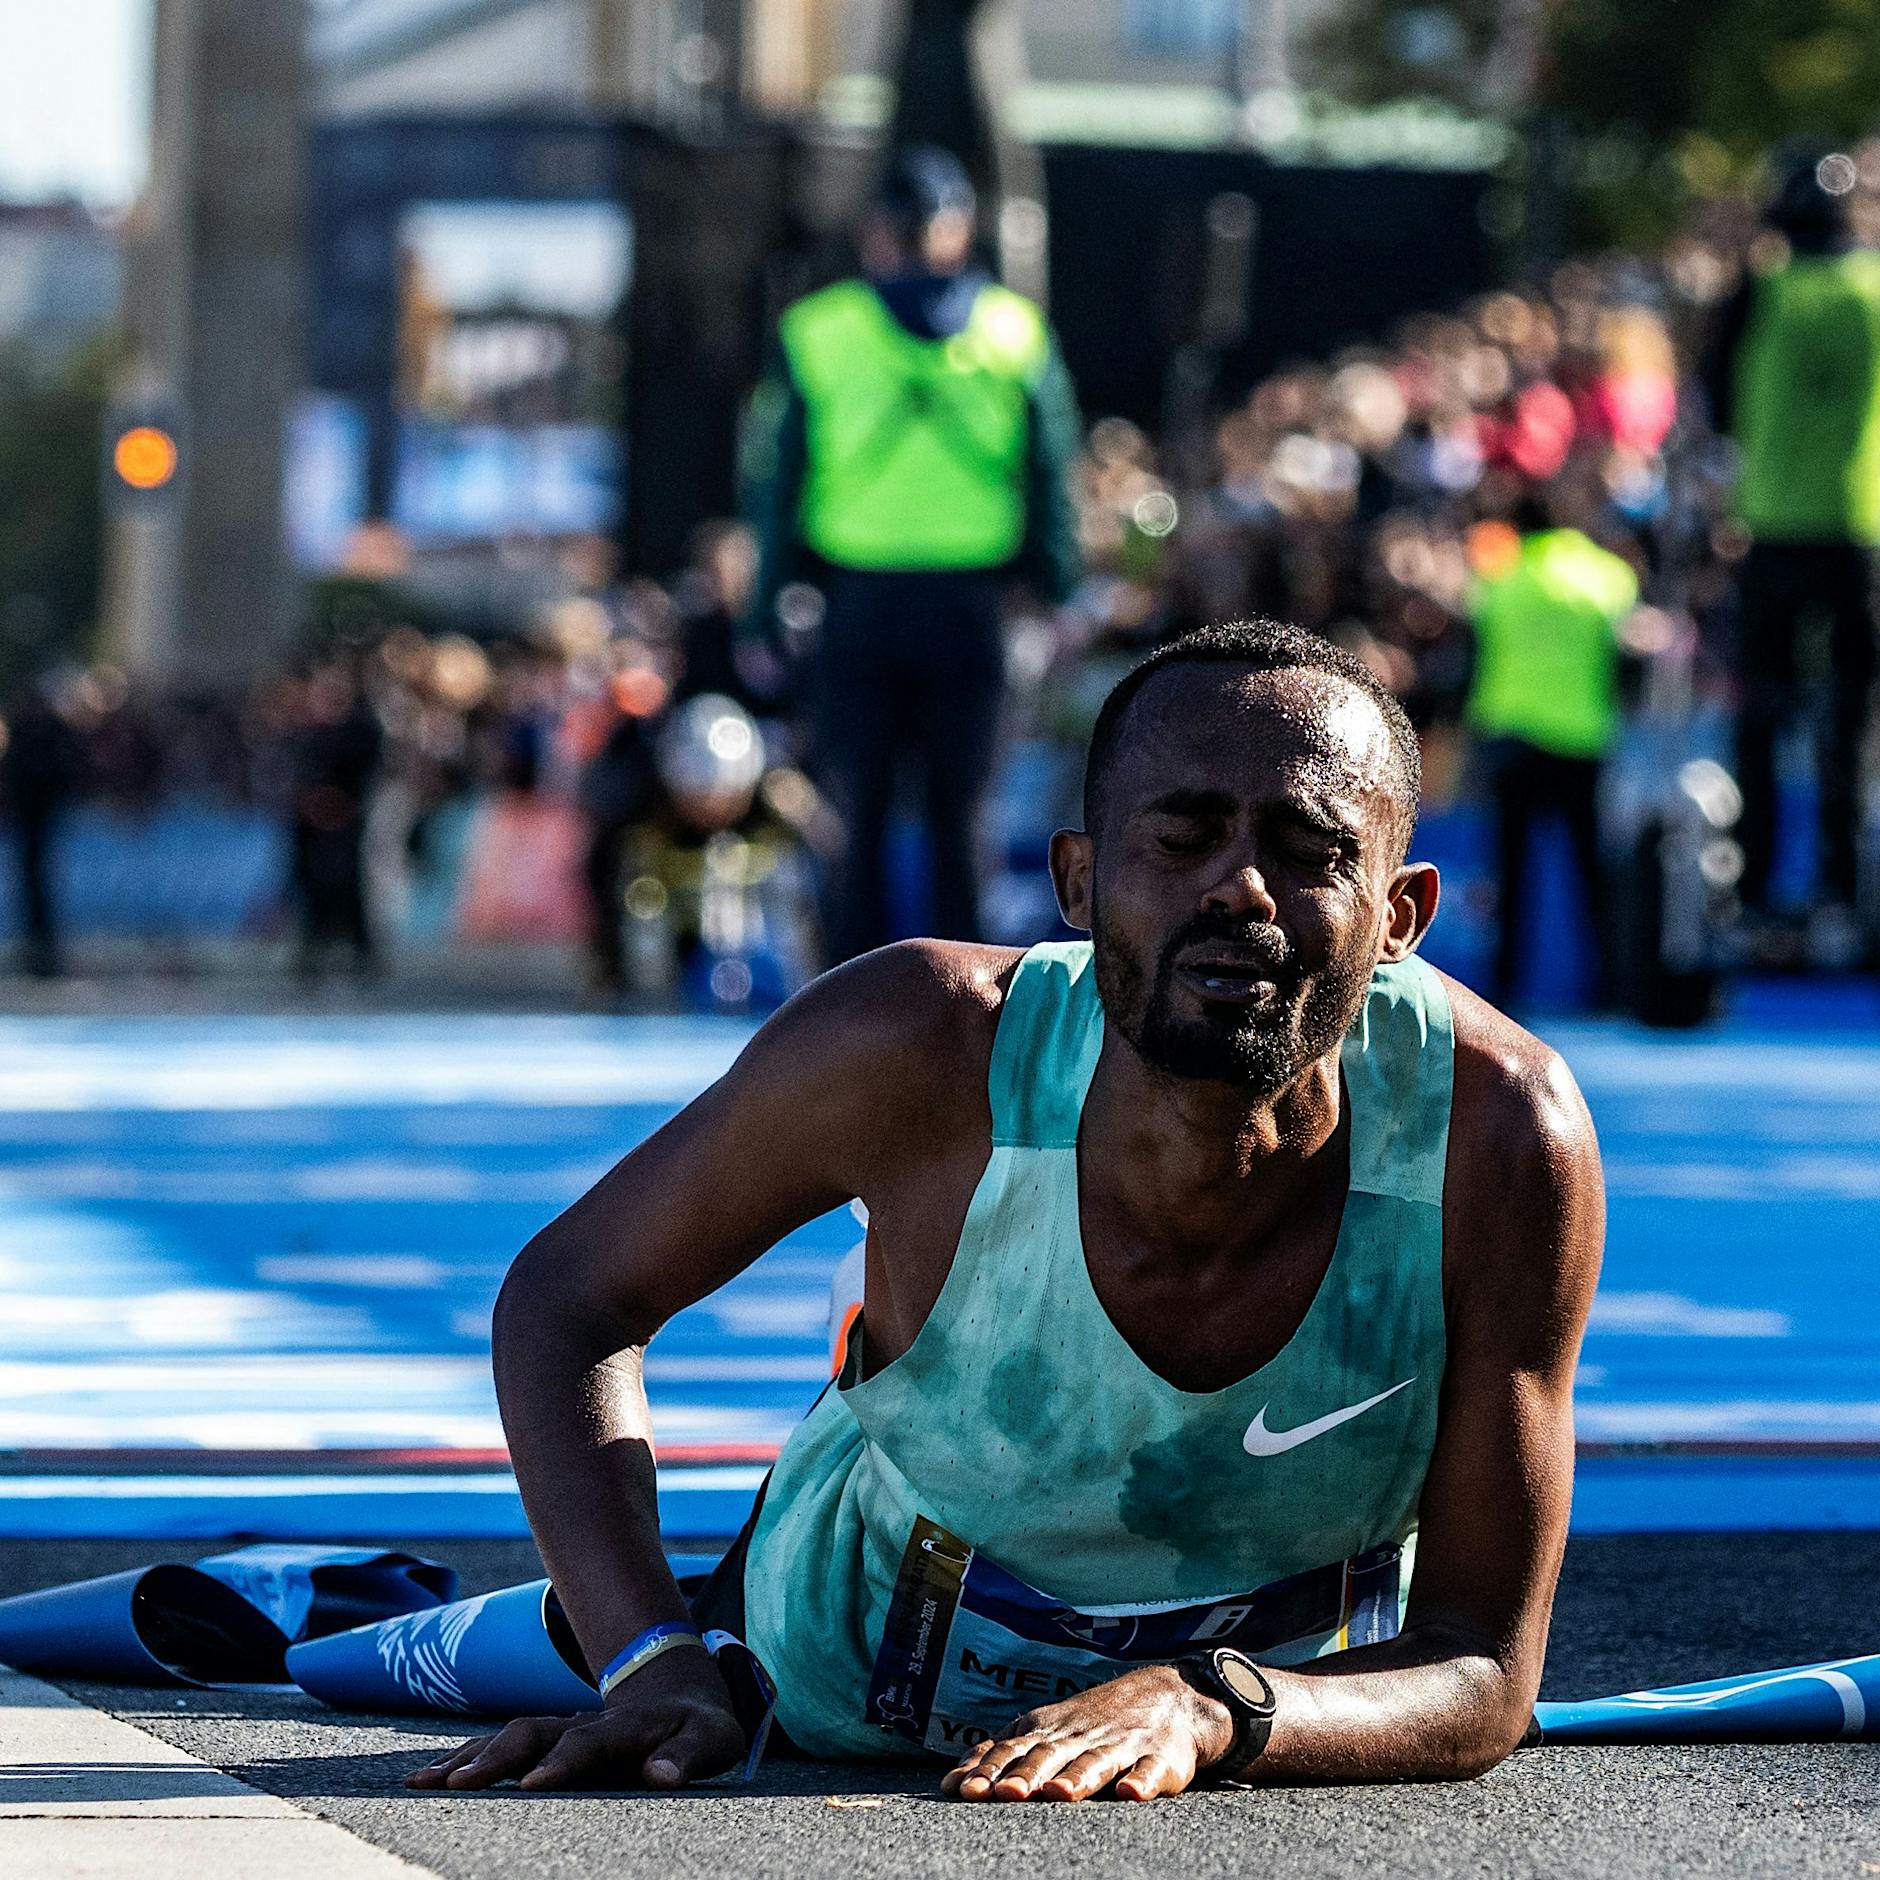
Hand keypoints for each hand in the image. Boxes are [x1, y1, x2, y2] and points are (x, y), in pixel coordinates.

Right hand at [405, 1647, 744, 1791]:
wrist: (677, 1687)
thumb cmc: (698, 1727)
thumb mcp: (711, 1740)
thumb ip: (687, 1756)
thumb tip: (662, 1776)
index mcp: (625, 1727)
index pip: (589, 1743)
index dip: (563, 1762)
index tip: (532, 1784)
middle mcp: (583, 1722)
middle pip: (532, 1733)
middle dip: (495, 1758)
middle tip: (460, 1784)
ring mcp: (559, 1727)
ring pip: (506, 1736)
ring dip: (467, 1757)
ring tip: (425, 1783)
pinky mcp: (542, 1739)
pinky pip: (494, 1744)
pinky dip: (459, 1759)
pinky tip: (423, 1779)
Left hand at [939, 1664, 1234, 1803]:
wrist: (1169, 1696)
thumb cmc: (1095, 1723)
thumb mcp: (1049, 1730)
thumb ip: (1005, 1753)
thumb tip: (951, 1780)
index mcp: (1052, 1730)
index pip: (1014, 1749)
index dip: (990, 1769)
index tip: (964, 1790)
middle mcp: (1082, 1737)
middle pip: (1050, 1757)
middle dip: (1026, 1775)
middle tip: (1003, 1794)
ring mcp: (1121, 1746)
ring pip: (1096, 1763)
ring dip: (1077, 1778)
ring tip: (1060, 1794)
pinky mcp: (1160, 1759)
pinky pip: (1151, 1771)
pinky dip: (1142, 1781)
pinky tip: (1131, 1792)